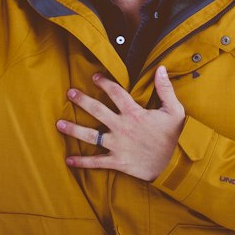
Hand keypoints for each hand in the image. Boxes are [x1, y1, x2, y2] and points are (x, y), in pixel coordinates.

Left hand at [58, 67, 184, 181]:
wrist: (174, 165)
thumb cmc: (174, 137)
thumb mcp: (174, 110)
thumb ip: (165, 89)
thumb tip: (161, 68)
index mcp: (134, 113)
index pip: (115, 92)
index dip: (104, 82)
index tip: (94, 76)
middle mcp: (122, 127)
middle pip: (97, 110)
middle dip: (82, 100)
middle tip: (70, 93)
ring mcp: (117, 145)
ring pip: (91, 136)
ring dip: (74, 129)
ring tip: (59, 123)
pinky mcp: (117, 162)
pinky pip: (96, 162)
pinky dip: (82, 162)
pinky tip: (69, 160)